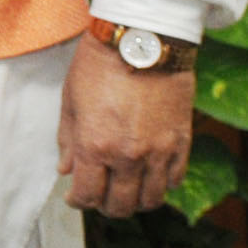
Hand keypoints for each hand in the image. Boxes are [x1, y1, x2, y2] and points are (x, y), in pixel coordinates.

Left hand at [59, 31, 194, 215]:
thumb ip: (68, 141)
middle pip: (121, 205)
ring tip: (125, 190)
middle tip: (99, 197)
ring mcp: (159, 151)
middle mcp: (128, 156)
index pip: (88, 195)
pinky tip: (149, 176)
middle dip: (106, 206)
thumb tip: (66, 170)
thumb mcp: (70, 101)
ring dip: (136, 201)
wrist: (141, 41)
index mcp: (95, 146)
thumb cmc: (99, 65)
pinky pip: (175, 179)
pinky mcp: (182, 142)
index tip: (75, 197)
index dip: (78, 201)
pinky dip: (162, 185)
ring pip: (151, 199)